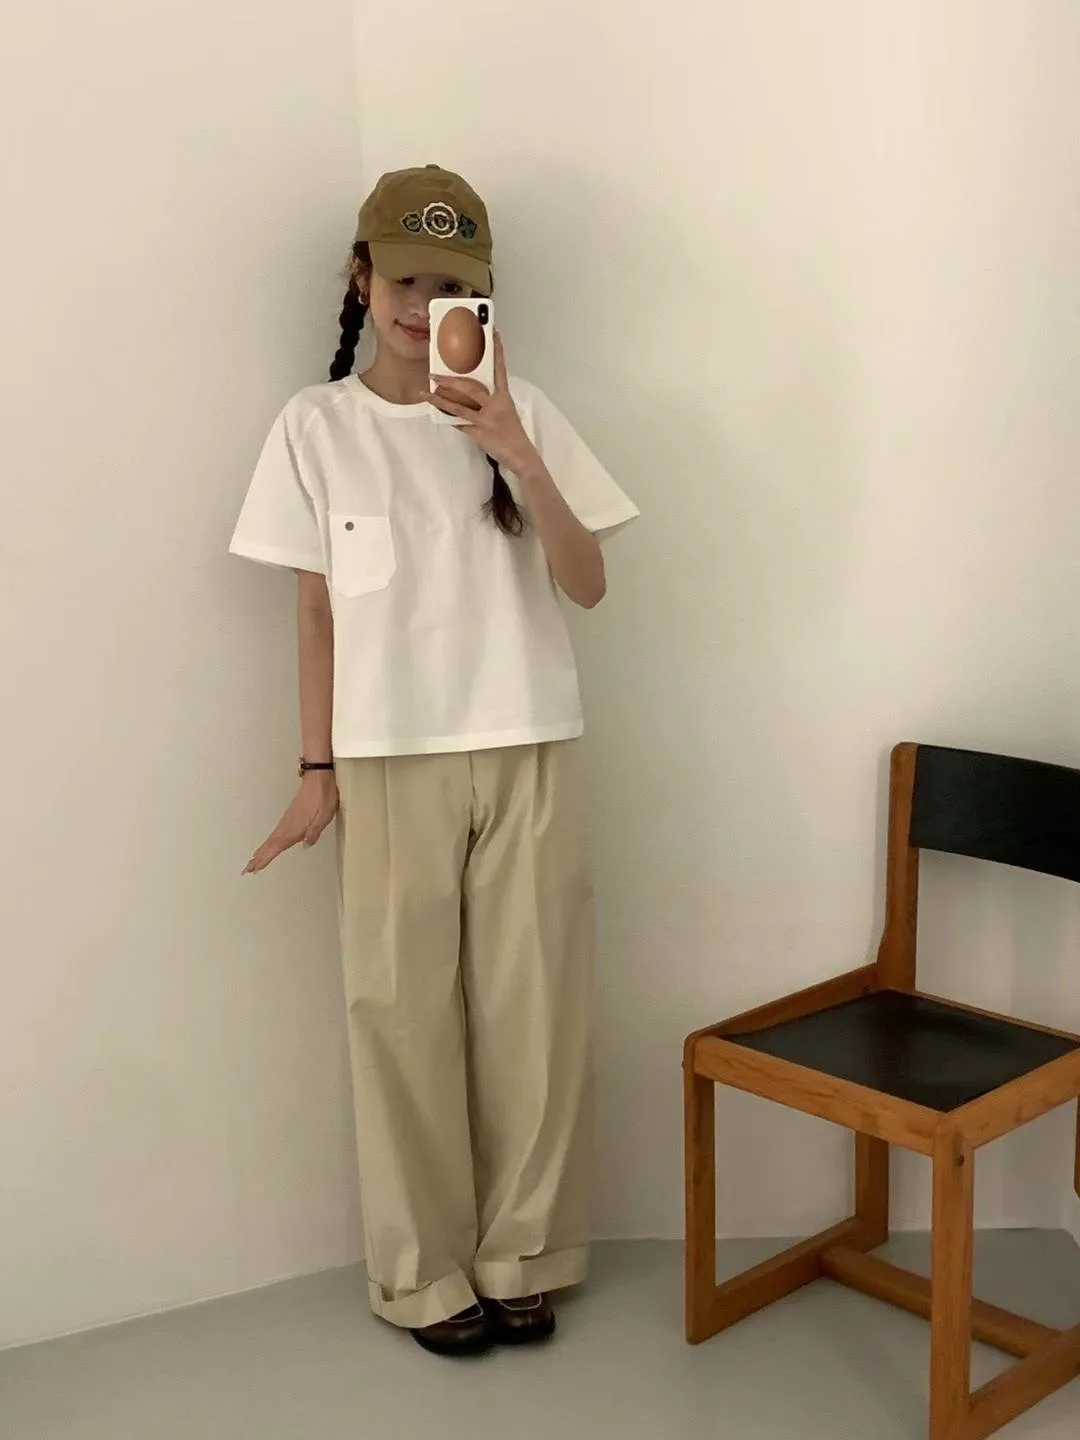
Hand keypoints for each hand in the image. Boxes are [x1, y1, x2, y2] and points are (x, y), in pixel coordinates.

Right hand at [243, 771, 338, 874]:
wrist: (318, 777)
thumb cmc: (322, 796)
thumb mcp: (324, 816)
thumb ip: (314, 832)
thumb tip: (306, 844)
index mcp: (295, 827)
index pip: (276, 847)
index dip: (265, 859)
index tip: (254, 868)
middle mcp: (288, 825)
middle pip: (269, 845)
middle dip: (258, 858)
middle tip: (248, 869)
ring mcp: (287, 820)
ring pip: (271, 839)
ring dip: (261, 851)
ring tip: (254, 860)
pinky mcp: (289, 815)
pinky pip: (276, 833)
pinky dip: (270, 841)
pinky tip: (270, 844)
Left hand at [429, 333, 537, 473]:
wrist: (520, 455)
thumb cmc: (512, 433)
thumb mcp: (505, 412)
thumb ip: (490, 401)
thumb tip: (470, 395)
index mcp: (504, 397)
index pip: (500, 369)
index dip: (497, 352)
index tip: (493, 334)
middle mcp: (495, 405)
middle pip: (470, 388)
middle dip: (450, 381)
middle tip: (434, 374)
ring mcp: (486, 420)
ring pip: (458, 407)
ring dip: (440, 400)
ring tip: (427, 394)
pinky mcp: (479, 433)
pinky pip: (459, 424)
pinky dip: (449, 419)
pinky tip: (438, 414)